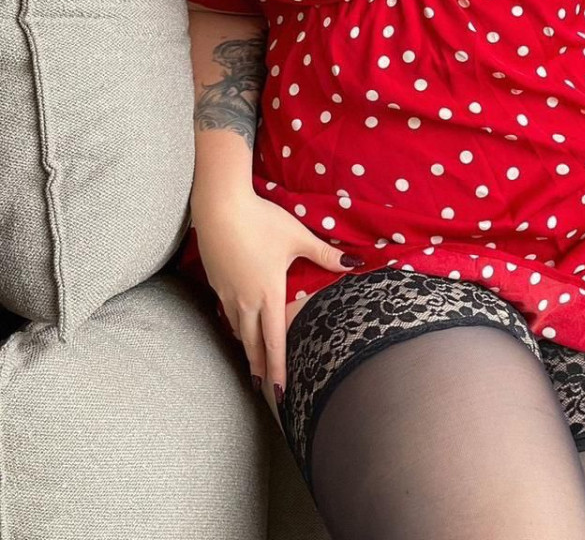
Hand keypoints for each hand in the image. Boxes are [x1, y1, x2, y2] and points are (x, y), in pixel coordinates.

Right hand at [192, 191, 362, 398]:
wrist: (220, 207)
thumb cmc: (262, 221)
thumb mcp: (298, 237)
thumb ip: (325, 254)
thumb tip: (354, 263)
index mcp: (269, 294)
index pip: (274, 341)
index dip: (277, 368)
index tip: (278, 392)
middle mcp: (246, 301)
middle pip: (252, 342)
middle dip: (259, 366)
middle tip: (262, 387)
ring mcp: (227, 292)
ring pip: (237, 328)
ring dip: (246, 346)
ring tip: (251, 360)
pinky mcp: (215, 281)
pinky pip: (226, 310)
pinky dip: (233, 323)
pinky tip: (235, 322)